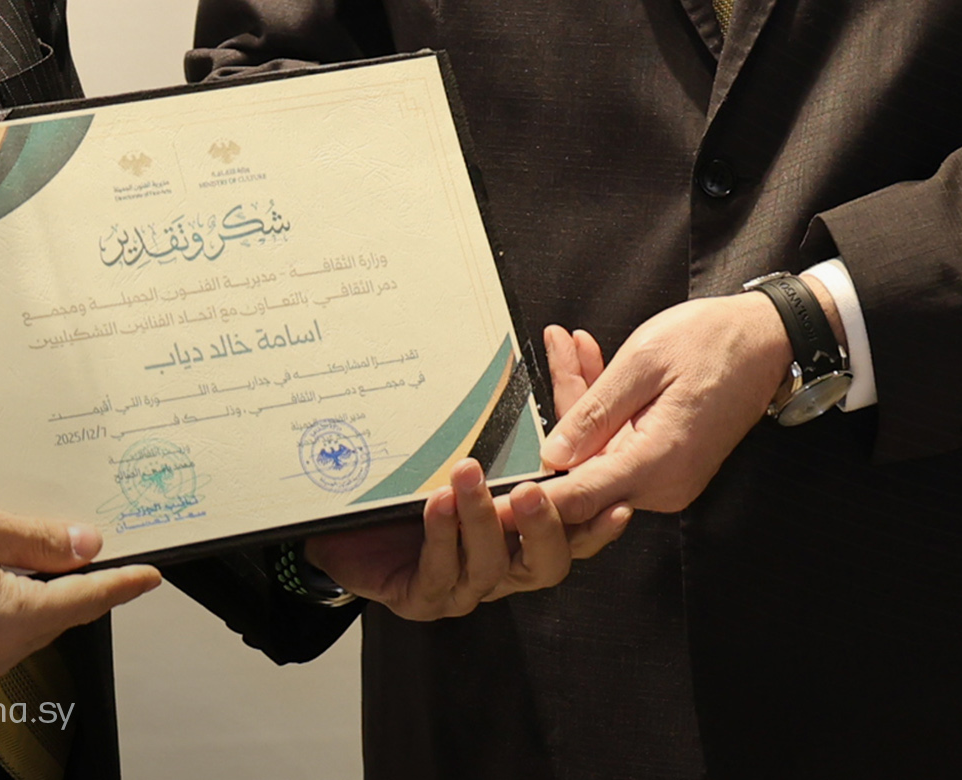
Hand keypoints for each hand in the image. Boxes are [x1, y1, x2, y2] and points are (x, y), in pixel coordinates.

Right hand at [0, 498, 161, 686]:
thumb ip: (38, 538)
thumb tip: (85, 545)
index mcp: (12, 618)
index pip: (86, 601)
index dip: (122, 585)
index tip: (148, 577)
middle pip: (55, 616)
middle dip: (68, 584)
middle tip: (71, 545)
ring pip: (23, 628)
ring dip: (30, 596)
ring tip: (5, 554)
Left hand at [302, 454, 627, 620]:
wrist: (344, 523)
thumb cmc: (411, 486)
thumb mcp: (464, 450)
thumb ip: (513, 430)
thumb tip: (557, 365)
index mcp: (524, 538)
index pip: (575, 536)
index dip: (598, 525)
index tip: (617, 501)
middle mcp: (503, 568)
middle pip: (546, 564)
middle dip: (544, 526)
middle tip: (532, 490)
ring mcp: (464, 587)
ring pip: (491, 566)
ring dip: (482, 519)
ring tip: (468, 474)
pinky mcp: (423, 597)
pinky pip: (439, 571)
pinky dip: (441, 535)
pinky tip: (437, 503)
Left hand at [535, 292, 798, 525]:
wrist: (769, 340)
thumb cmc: (714, 341)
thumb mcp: (644, 362)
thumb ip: (595, 412)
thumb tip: (552, 456)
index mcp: (659, 462)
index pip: (579, 494)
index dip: (533, 499)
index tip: (494, 503)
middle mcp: (665, 484)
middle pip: (584, 463)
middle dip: (564, 404)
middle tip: (556, 346)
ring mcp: (669, 478)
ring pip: (599, 448)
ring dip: (583, 398)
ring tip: (573, 341)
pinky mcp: (669, 464)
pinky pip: (621, 442)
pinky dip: (604, 408)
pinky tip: (592, 361)